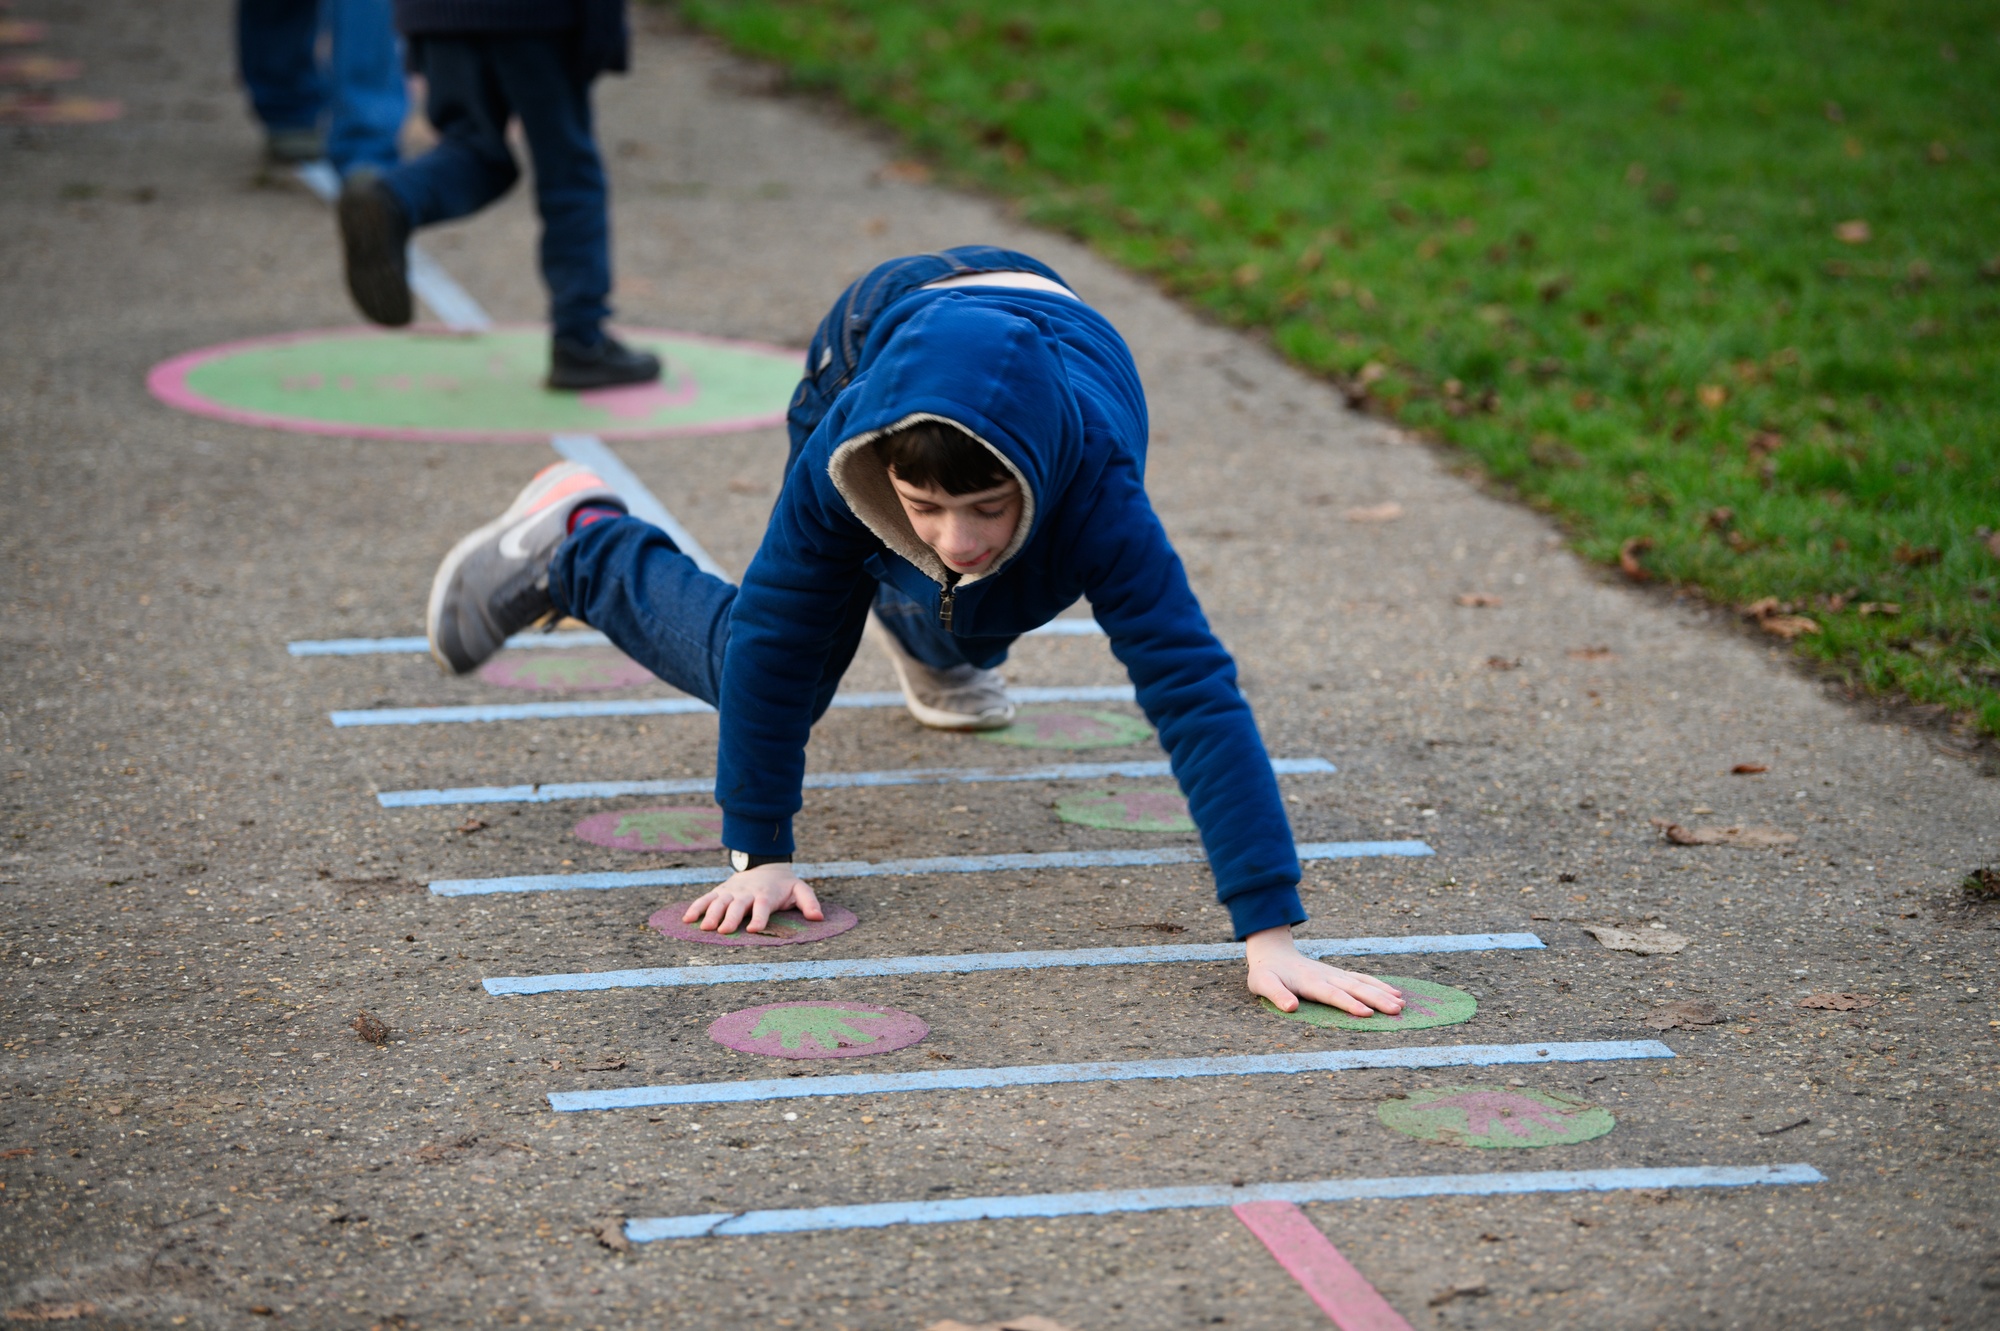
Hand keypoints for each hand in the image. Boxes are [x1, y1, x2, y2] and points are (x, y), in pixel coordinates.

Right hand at [682, 863, 821, 935]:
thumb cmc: (783, 885)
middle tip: (722, 931)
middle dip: (730, 918)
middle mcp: (747, 893)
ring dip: (711, 914)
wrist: (765, 865)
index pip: (762, 907)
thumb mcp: (800, 889)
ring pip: (719, 902)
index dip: (759, 918)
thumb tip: (819, 917)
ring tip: (704, 928)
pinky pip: (706, 899)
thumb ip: (809, 902)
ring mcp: (732, 891)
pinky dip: (696, 907)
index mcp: (766, 894)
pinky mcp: (720, 891)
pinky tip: (686, 920)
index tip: (753, 930)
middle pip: (738, 905)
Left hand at [1245, 927, 1403, 1016]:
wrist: (1273, 953)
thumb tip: (1291, 1008)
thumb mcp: (1262, 984)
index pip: (1332, 995)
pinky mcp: (1339, 974)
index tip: (1367, 1013)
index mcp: (1309, 982)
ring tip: (1401, 1003)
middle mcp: (1326, 977)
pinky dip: (1379, 985)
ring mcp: (1335, 974)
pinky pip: (1362, 979)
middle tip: (1396, 1010)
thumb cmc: (1266, 973)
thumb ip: (1276, 995)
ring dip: (1382, 993)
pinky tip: (1395, 992)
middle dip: (1376, 999)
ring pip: (1363, 983)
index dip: (1349, 1004)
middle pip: (1354, 989)